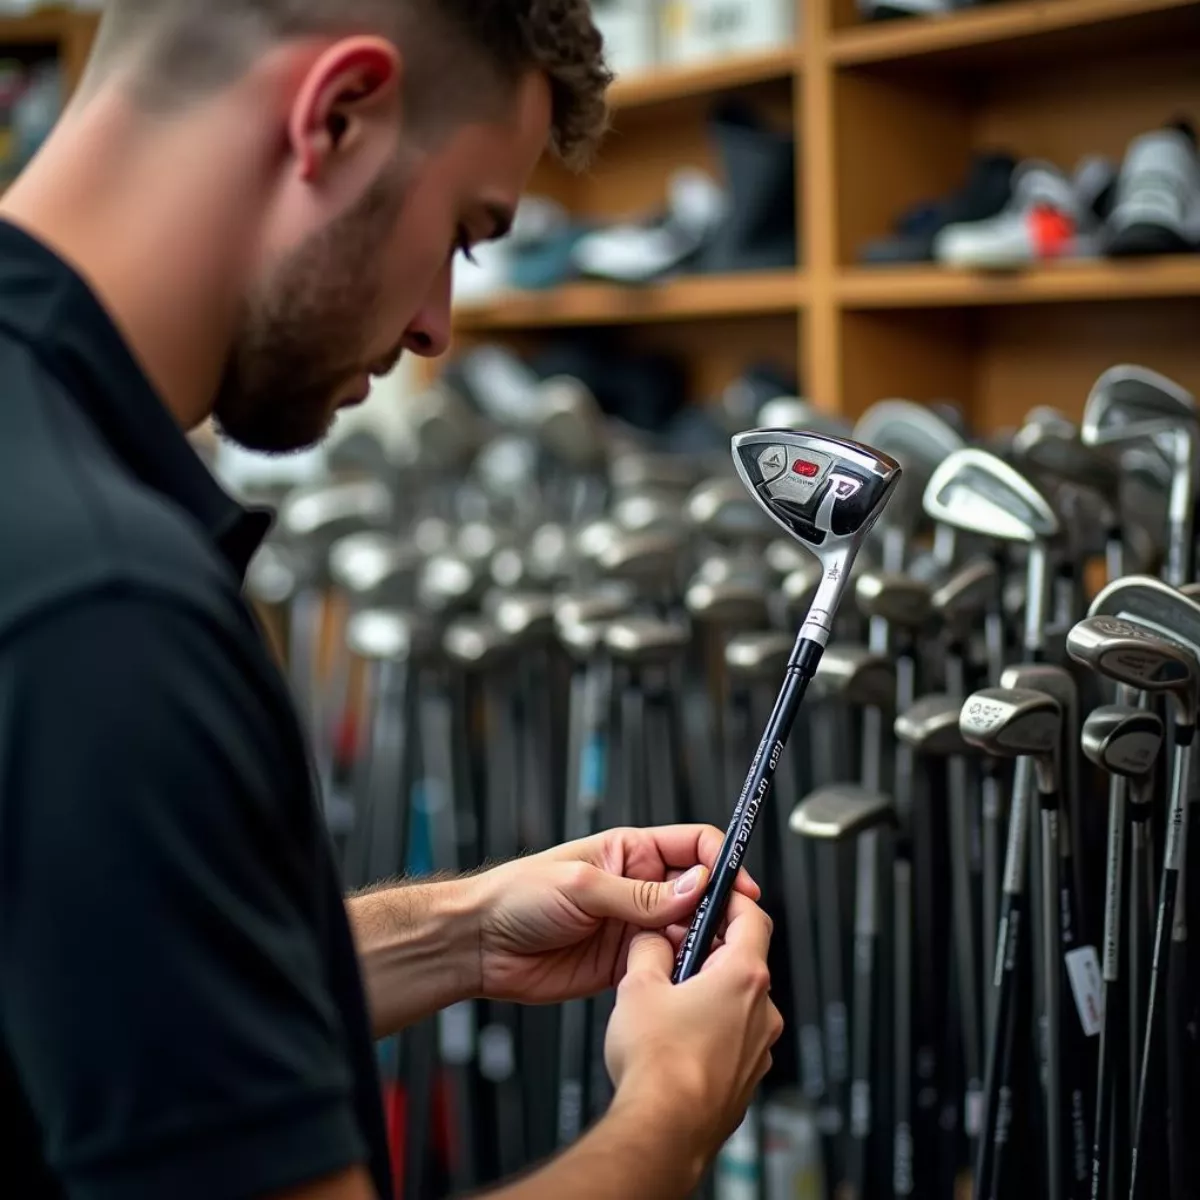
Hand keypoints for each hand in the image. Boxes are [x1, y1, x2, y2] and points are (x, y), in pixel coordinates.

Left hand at [467, 825, 759, 1003]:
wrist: (480, 945)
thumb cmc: (517, 896)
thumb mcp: (581, 886)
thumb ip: (639, 894)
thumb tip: (696, 888)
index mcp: (631, 852)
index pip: (695, 845)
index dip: (723, 862)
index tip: (740, 888)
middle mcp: (639, 887)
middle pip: (701, 892)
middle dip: (721, 909)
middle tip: (732, 932)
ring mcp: (634, 926)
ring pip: (689, 931)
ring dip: (703, 944)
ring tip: (707, 959)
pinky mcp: (626, 963)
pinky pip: (667, 964)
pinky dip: (680, 972)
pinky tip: (681, 979)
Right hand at [604, 892, 782, 1160]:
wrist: (665, 1130)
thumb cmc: (658, 1063)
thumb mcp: (638, 984)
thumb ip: (649, 949)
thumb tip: (652, 938)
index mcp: (743, 976)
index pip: (752, 915)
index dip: (730, 898)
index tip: (714, 892)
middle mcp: (762, 1010)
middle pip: (743, 959)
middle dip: (708, 949)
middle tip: (674, 950)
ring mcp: (759, 1048)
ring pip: (737, 1001)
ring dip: (709, 992)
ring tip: (667, 1002)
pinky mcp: (747, 1077)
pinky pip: (733, 1037)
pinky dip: (711, 1029)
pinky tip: (676, 1039)